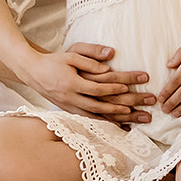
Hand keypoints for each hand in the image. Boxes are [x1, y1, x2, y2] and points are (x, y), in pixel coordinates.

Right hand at [24, 44, 155, 123]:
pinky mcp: (72, 112)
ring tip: (141, 119)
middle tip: (147, 105)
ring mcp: (72, 108)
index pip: (98, 87)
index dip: (114, 87)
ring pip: (100, 117)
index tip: (129, 86)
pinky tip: (124, 127)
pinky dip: (109, 125)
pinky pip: (93, 121)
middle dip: (127, 106)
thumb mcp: (71, 53)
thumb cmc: (54, 61)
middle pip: (104, 104)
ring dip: (122, 119)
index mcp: (73, 83)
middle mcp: (73, 99)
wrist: (33, 73)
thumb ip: (91, 55)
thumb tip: (111, 55)